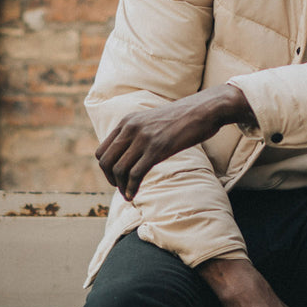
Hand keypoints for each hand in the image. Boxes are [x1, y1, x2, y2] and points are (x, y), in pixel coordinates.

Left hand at [96, 85, 256, 200]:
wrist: (204, 110)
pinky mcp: (157, 149)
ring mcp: (143, 138)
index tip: (117, 179)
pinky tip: (134, 195)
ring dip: (121, 187)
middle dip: (111, 180)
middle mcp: (130, 128)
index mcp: (127, 122)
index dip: (106, 170)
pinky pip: (135, 174)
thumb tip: (135, 152)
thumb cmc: (183, 119)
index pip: (102, 151)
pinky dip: (131, 188)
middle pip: (106, 162)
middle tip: (122, 190)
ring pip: (119, 169)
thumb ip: (140, 134)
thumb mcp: (153, 122)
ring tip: (128, 196)